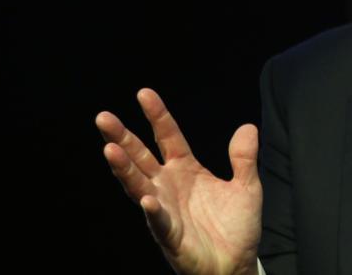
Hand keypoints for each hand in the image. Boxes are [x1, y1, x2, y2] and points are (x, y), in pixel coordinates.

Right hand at [96, 88, 261, 274]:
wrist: (236, 265)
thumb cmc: (236, 227)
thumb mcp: (247, 187)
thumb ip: (244, 158)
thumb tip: (248, 127)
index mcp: (186, 169)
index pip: (168, 136)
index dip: (157, 115)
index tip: (144, 93)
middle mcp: (169, 186)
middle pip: (140, 156)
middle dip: (122, 137)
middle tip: (104, 117)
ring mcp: (165, 209)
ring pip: (138, 185)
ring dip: (124, 169)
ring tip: (109, 150)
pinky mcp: (170, 236)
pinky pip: (159, 222)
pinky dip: (153, 211)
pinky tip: (148, 199)